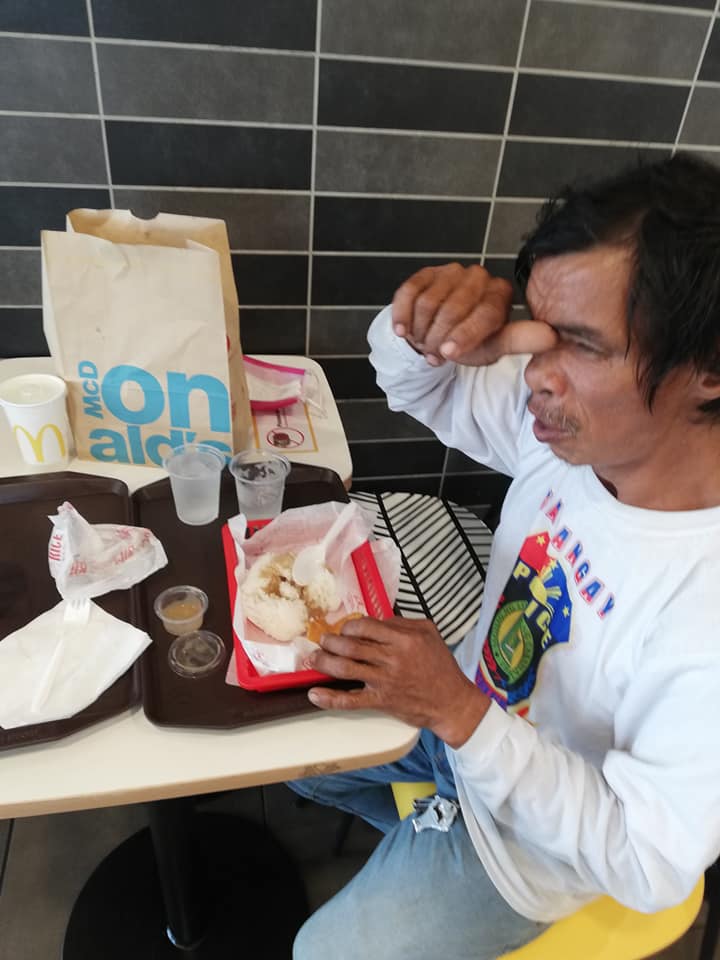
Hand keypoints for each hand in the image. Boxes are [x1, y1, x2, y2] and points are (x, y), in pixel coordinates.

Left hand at [305, 616, 490, 747]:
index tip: (344, 630)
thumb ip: (402, 623)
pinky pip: (350, 700)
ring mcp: (384, 681)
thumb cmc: (441, 666)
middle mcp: (391, 658)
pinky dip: (330, 698)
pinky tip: (314, 694)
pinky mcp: (380, 701)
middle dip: (330, 642)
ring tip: (313, 659)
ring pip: (345, 669)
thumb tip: (376, 620)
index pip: (365, 626)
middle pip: (350, 646)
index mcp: (403, 639)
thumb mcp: (429, 633)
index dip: (349, 626)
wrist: (452, 702)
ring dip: (324, 662)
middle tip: (322, 641)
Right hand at [391, 263, 556, 365]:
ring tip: (422, 343)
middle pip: (452, 309)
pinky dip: (403, 315)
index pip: (483, 314)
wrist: (436, 336)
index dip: (462, 337)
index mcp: (500, 293)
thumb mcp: (493, 347)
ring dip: (420, 330)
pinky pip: (408, 293)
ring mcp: (450, 272)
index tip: (448, 354)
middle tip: (433, 353)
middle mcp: (478, 276)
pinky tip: (404, 331)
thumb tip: (552, 337)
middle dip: (438, 337)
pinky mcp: (425, 273)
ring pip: (428, 303)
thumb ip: (520, 341)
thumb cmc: (467, 343)